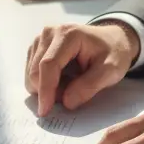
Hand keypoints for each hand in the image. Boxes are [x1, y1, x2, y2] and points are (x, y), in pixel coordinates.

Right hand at [25, 21, 140, 116]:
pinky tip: (62, 79)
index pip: (49, 65)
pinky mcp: (37, 47)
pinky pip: (32, 72)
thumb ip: (89, 86)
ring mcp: (41, 38)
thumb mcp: (111, 71)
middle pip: (35, 71)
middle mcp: (49, 32)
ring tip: (71, 85)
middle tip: (72, 96)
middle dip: (49, 91)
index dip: (45, 89)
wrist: (111, 40)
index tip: (45, 111)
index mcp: (68, 34)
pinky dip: (44, 82)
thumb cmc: (113, 53)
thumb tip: (66, 102)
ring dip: (47, 87)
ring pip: (31, 73)